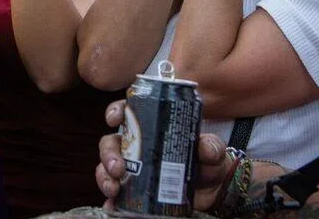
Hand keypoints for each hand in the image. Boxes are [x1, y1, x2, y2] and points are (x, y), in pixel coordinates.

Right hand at [96, 100, 230, 210]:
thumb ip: (210, 146)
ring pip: (106, 168)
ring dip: (104, 177)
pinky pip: (116, 196)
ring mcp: (133, 169)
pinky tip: (112, 206)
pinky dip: (111, 201)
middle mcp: (136, 147)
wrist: (214, 191)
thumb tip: (205, 147)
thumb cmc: (208, 162)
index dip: (114, 112)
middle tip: (117, 168)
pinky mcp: (135, 191)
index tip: (113, 120)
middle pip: (111, 143)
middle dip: (108, 154)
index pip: (126, 114)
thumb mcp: (212, 150)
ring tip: (113, 189)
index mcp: (149, 128)